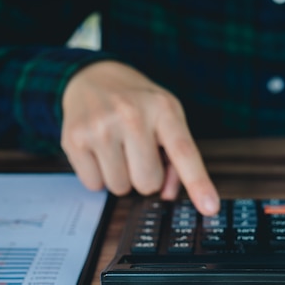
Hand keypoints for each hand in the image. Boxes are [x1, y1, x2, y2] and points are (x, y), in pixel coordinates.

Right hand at [61, 60, 219, 214]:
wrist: (92, 76)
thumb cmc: (137, 103)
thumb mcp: (166, 117)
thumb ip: (176, 158)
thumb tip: (167, 194)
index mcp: (163, 108)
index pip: (184, 152)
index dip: (198, 183)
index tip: (210, 207)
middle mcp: (131, 115)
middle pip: (148, 183)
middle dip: (145, 176)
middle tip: (137, 152)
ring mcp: (100, 127)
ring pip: (120, 188)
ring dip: (121, 176)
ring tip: (117, 148)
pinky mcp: (74, 139)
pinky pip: (94, 185)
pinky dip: (98, 175)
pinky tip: (98, 151)